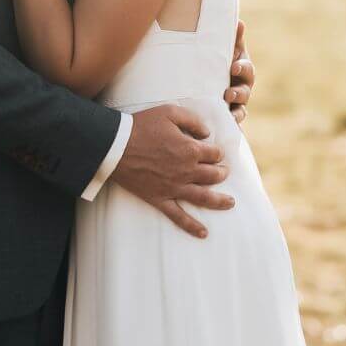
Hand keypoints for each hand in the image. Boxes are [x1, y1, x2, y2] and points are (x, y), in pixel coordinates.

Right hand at [112, 104, 234, 238]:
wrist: (115, 146)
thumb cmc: (141, 126)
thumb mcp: (170, 112)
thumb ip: (193, 120)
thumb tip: (206, 133)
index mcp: (190, 150)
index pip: (214, 154)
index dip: (217, 152)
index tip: (214, 151)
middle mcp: (187, 171)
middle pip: (214, 175)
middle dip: (222, 173)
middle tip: (223, 172)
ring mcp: (174, 188)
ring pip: (204, 198)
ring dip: (220, 201)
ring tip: (230, 203)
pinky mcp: (160, 199)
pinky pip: (178, 216)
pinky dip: (192, 226)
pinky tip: (203, 233)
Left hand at [223, 17, 253, 124]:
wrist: (205, 82)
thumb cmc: (218, 62)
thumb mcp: (225, 50)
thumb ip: (233, 39)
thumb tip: (240, 22)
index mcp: (241, 70)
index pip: (246, 68)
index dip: (242, 67)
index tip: (234, 66)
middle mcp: (242, 88)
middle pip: (245, 91)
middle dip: (238, 93)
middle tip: (228, 94)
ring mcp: (236, 104)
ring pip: (241, 110)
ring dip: (236, 112)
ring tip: (227, 116)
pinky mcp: (228, 117)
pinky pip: (232, 124)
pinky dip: (231, 126)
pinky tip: (226, 128)